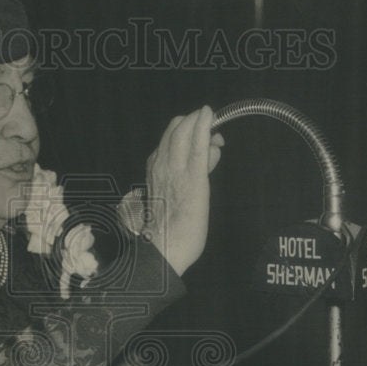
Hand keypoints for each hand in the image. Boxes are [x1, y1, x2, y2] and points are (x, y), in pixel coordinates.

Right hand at [144, 106, 223, 275]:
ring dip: (201, 122)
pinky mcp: (192, 177)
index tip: (203, 142)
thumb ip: (174, 184)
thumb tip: (178, 177)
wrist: (163, 249)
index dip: (186, 134)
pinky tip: (209, 115)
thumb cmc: (167, 234)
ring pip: (184, 131)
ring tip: (213, 124)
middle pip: (175, 129)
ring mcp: (175, 169)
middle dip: (195, 124)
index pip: (168, 141)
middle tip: (212, 134)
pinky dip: (203, 126)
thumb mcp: (166, 203)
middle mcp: (161, 165)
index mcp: (153, 171)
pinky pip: (196, 145)